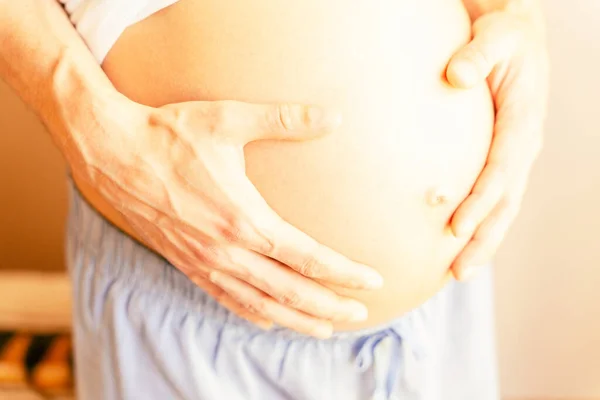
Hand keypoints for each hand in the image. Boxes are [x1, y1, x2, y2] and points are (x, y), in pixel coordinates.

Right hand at [70, 95, 382, 337]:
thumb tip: (334, 115)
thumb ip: (285, 120)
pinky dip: (254, 315)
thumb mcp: (228, 119)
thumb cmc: (168, 134)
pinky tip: (270, 321)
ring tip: (326, 327)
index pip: (308, 257)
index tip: (372, 281)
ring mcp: (204, 263)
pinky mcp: (186, 264)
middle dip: (329, 305)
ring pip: (260, 305)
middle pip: (290, 291)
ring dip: (296, 319)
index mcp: (243, 219)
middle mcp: (226, 251)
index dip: (344, 272)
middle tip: (361, 312)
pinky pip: (226, 300)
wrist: (110, 152)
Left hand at [445, 7, 549, 279]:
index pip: (500, 172)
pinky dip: (478, 222)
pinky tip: (456, 241)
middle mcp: (522, 145)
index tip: (455, 229)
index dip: (480, 202)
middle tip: (457, 273)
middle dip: (483, 239)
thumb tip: (457, 76)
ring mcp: (513, 155)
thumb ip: (477, 56)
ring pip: (501, 207)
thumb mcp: (495, 36)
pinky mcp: (501, 157)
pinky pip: (492, 196)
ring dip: (482, 241)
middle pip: (505, 203)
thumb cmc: (503, 35)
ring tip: (457, 272)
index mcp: (522, 122)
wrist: (514, 36)